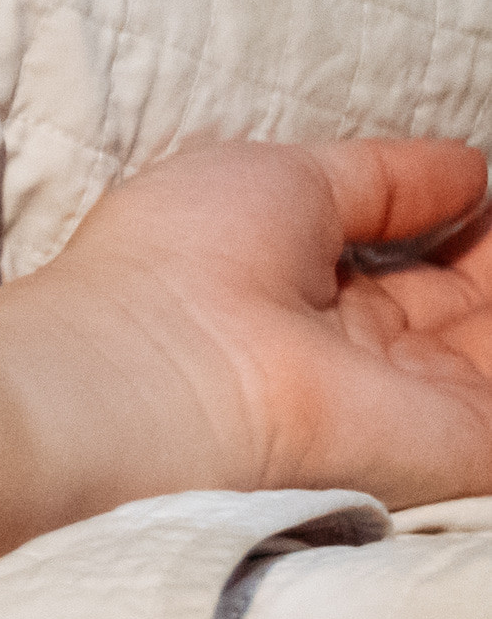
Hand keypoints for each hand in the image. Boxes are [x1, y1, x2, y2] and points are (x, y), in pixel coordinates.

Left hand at [0, 137, 491, 510]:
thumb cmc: (189, 255)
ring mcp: (411, 405)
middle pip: (462, 310)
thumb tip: (469, 170)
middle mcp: (362, 354)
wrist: (160, 368)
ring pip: (489, 353)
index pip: (415, 267)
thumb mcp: (286, 180)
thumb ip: (384, 180)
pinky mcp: (453, 449)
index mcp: (307, 293)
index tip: (486, 192)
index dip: (463, 226)